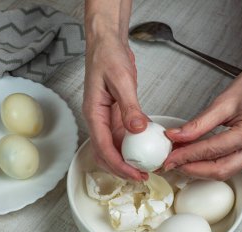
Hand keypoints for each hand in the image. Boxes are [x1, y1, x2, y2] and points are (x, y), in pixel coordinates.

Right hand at [83, 34, 148, 180]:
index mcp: (93, 113)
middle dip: (121, 168)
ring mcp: (106, 118)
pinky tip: (148, 147)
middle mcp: (97, 119)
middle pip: (104, 153)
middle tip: (142, 176)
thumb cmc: (108, 57)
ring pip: (114, 148)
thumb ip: (129, 106)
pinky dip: (134, 145)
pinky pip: (123, 136)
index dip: (118, 164)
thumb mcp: (121, 80)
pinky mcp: (116, 115)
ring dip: (127, 160)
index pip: (102, 147)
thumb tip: (137, 130)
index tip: (135, 174)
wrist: (107, 44)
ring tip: (146, 166)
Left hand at [163, 62, 241, 179]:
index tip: (170, 157)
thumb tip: (176, 136)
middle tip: (171, 163)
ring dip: (199, 169)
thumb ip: (197, 124)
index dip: (187, 156)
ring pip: (224, 172)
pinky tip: (194, 159)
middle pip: (220, 169)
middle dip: (191, 169)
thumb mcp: (221, 102)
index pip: (212, 150)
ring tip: (179, 160)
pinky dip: (208, 164)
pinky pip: (229, 166)